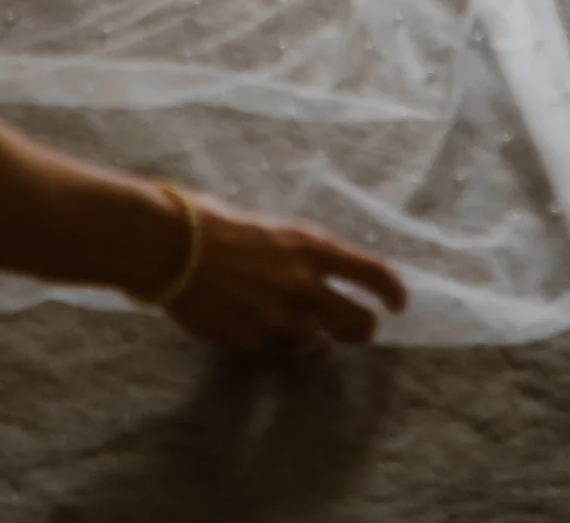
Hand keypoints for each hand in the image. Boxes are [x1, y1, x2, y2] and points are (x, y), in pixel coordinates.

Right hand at [143, 190, 406, 353]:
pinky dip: (262, 334)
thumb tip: (318, 273)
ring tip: (276, 308)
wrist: (170, 246)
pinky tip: (239, 313)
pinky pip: (269, 346)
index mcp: (311, 248)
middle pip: (358, 325)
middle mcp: (303, 287)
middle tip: (358, 327)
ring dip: (304, 330)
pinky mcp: (251, 342)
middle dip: (363, 329)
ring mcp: (278, 320)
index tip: (399, 304)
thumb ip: (301, 255)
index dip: (392, 291)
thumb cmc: (216, 222)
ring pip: (311, 339)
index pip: (372, 273)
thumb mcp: (271, 229)